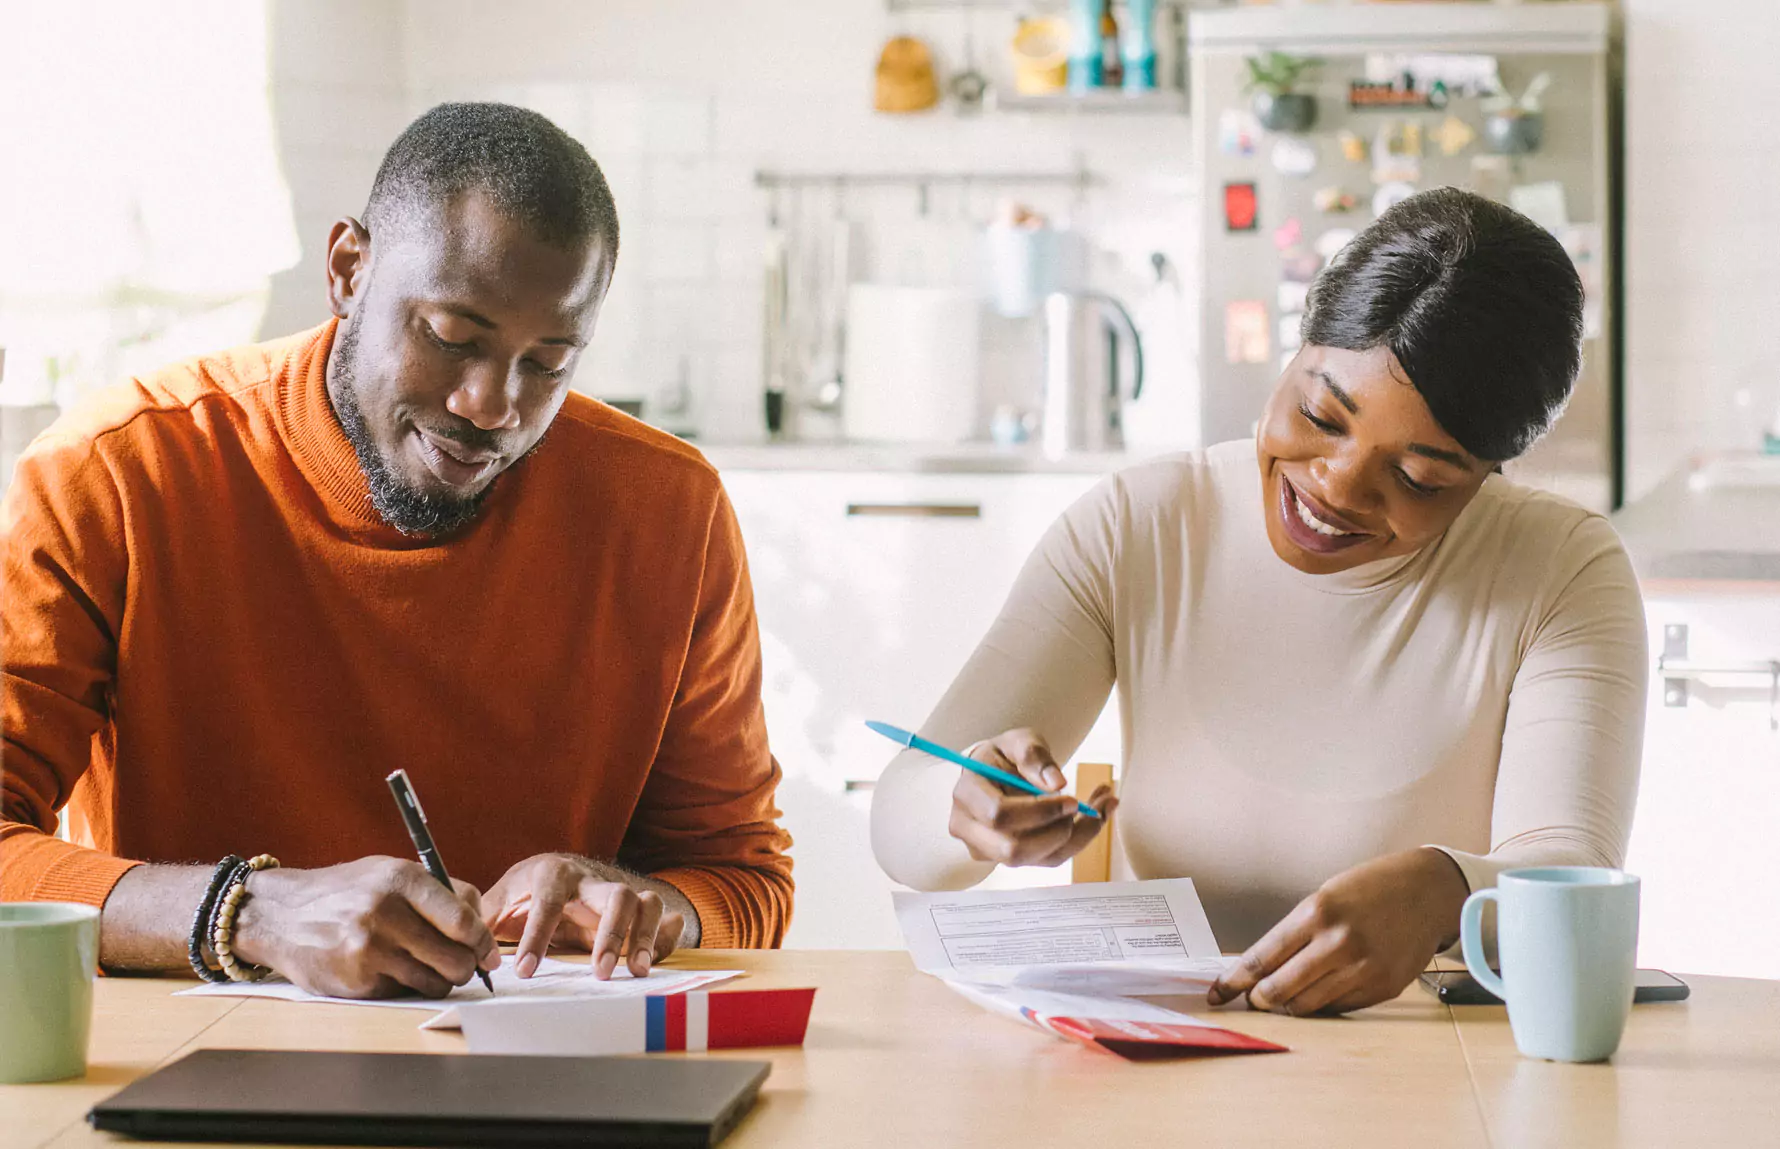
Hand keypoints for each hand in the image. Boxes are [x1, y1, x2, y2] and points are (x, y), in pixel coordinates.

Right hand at [231, 856, 499, 999]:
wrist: (279, 914)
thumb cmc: (346, 892)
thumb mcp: (390, 872)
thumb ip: (439, 894)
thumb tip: (482, 926)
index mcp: (402, 879)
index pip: (461, 920)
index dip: (483, 941)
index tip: (490, 953)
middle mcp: (385, 912)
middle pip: (454, 958)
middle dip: (467, 968)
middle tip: (464, 966)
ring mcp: (369, 949)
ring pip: (433, 982)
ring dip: (439, 981)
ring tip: (426, 967)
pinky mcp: (355, 979)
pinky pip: (402, 992)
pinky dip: (404, 986)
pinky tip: (387, 968)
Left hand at [480, 854, 687, 980]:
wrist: (565, 871)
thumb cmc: (530, 890)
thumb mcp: (504, 897)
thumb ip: (483, 916)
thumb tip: (458, 938)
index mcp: (555, 875)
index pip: (549, 902)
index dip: (537, 936)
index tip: (524, 970)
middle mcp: (592, 880)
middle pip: (616, 895)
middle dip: (613, 934)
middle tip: (601, 972)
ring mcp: (620, 892)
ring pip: (647, 903)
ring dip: (645, 937)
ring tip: (636, 971)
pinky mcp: (637, 911)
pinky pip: (665, 918)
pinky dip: (669, 936)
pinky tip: (662, 957)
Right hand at [946, 728, 1116, 867]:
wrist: (994, 774)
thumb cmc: (1004, 756)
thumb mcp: (1017, 740)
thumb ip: (1033, 754)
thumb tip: (1056, 783)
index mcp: (967, 794)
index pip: (998, 815)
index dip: (1038, 812)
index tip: (1071, 798)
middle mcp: (969, 829)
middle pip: (1013, 850)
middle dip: (1057, 831)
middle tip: (1083, 805)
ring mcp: (988, 849)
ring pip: (1036, 859)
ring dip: (1076, 837)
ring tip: (1101, 805)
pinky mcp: (1010, 859)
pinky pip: (1049, 859)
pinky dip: (1079, 840)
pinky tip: (1097, 815)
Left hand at [1208, 847, 1470, 1015]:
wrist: (1428, 891)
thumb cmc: (1370, 889)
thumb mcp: (1325, 897)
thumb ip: (1296, 933)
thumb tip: (1262, 968)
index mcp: (1316, 913)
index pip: (1261, 958)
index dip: (1233, 980)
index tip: (1217, 993)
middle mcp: (1338, 943)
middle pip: (1279, 990)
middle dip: (1258, 999)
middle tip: (1252, 999)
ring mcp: (1363, 969)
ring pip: (1307, 1006)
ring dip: (1289, 1005)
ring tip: (1284, 996)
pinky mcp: (1383, 988)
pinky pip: (1339, 1008)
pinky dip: (1323, 1005)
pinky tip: (1321, 992)